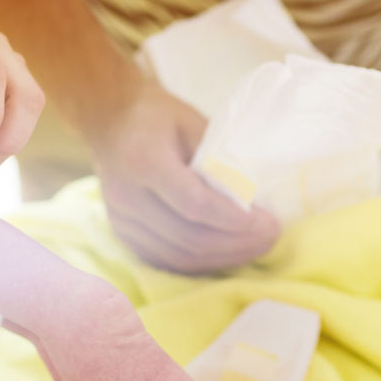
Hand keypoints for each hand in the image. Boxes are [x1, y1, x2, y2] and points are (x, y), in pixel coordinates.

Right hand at [88, 80, 280, 273]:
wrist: (108, 120)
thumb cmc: (157, 117)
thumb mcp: (193, 123)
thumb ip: (219, 160)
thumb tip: (253, 199)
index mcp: (143, 160)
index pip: (194, 204)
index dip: (235, 220)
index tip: (268, 221)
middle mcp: (127, 195)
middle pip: (189, 237)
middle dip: (238, 243)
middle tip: (272, 237)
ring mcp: (121, 219)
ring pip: (180, 256)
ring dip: (224, 258)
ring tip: (257, 248)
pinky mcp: (123, 235)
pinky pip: (167, 261)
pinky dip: (202, 263)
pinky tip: (228, 254)